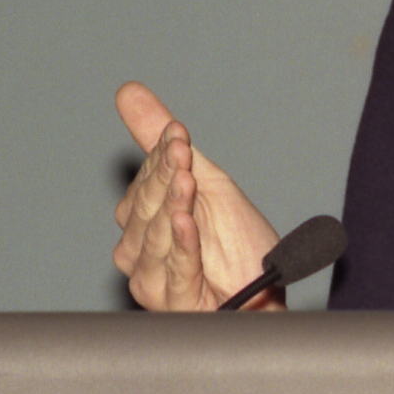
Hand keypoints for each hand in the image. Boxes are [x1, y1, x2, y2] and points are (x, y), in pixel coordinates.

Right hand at [112, 83, 279, 311]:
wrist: (266, 295)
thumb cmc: (236, 247)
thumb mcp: (205, 180)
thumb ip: (160, 140)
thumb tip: (128, 91)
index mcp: (143, 219)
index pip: (143, 180)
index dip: (160, 155)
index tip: (177, 133)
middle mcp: (141, 249)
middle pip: (142, 207)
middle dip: (165, 176)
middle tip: (183, 151)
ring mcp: (153, 278)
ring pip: (154, 236)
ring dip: (173, 205)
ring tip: (188, 182)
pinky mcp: (174, 302)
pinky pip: (174, 269)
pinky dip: (181, 244)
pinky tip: (186, 222)